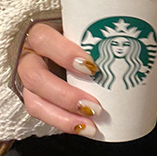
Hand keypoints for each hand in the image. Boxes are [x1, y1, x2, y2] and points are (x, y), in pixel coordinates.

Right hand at [17, 22, 101, 137]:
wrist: (51, 41)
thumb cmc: (72, 31)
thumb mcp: (78, 27)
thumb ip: (92, 34)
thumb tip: (129, 42)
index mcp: (37, 33)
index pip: (43, 40)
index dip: (65, 54)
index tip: (92, 67)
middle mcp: (27, 56)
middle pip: (35, 77)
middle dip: (66, 95)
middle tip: (94, 106)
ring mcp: (26, 79)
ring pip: (34, 101)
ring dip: (63, 117)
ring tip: (90, 126)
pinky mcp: (32, 95)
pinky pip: (41, 113)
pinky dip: (63, 123)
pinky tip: (84, 129)